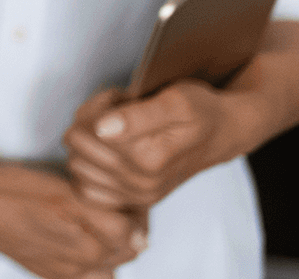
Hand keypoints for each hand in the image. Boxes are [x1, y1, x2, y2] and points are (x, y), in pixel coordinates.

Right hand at [0, 159, 146, 278]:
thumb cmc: (13, 191)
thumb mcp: (61, 192)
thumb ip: (105, 218)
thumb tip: (140, 238)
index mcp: (88, 244)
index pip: (136, 235)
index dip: (135, 210)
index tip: (126, 194)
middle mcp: (79, 265)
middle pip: (125, 253)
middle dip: (128, 230)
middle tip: (114, 203)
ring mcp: (62, 272)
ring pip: (107, 268)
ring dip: (111, 248)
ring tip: (97, 223)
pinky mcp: (45, 272)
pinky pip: (81, 276)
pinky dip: (89, 262)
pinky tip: (76, 239)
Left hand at [63, 83, 238, 210]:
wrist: (221, 134)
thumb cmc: (200, 111)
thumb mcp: (177, 101)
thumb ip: (138, 115)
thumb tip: (102, 129)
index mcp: (149, 160)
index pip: (88, 128)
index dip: (98, 104)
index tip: (120, 96)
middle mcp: (141, 184)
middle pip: (77, 145)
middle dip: (89, 119)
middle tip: (115, 109)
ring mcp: (136, 196)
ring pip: (77, 164)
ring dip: (88, 141)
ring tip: (113, 128)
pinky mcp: (132, 201)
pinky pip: (87, 189)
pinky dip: (88, 168)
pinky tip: (106, 151)